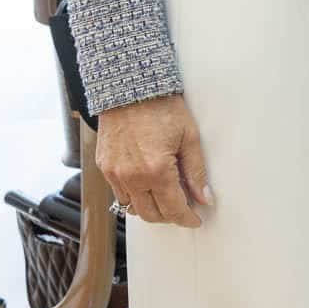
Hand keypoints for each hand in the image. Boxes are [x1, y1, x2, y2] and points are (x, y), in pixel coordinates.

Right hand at [97, 93, 212, 226]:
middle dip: (169, 217)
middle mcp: (131, 177)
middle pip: (151, 214)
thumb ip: (196, 172)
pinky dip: (134, 195)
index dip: (187, 218)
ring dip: (150, 208)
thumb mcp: (189, 136)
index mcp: (156, 170)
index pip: (173, 209)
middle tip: (183, 209)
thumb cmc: (161, 107)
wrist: (130, 88)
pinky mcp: (104, 167)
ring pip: (132, 207)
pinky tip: (147, 184)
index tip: (195, 219)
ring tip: (165, 196)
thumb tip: (204, 197)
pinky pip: (118, 193)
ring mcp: (114, 173)